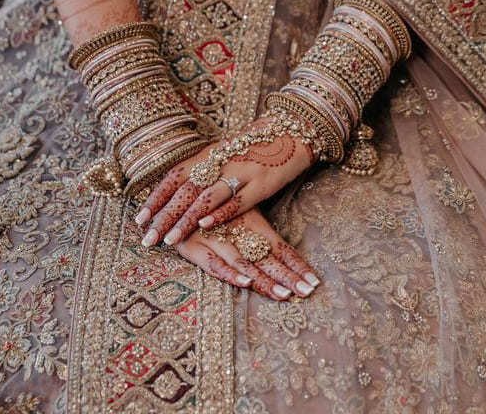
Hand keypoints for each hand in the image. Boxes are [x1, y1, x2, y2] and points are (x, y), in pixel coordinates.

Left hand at [135, 117, 312, 245]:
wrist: (291, 131)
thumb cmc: (254, 146)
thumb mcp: (224, 153)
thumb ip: (204, 170)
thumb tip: (179, 190)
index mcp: (207, 154)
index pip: (174, 177)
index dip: (156, 197)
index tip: (139, 218)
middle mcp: (219, 163)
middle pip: (184, 191)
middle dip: (164, 216)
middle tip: (147, 238)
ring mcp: (239, 172)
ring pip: (205, 198)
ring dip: (185, 220)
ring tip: (169, 239)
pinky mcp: (260, 184)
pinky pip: (236, 200)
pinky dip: (219, 212)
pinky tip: (205, 225)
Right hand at [169, 208, 319, 299]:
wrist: (170, 190)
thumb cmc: (208, 203)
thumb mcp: (235, 213)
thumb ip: (254, 233)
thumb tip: (280, 256)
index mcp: (250, 224)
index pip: (279, 248)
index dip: (296, 266)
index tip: (315, 282)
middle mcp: (236, 232)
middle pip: (268, 259)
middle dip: (288, 277)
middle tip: (307, 292)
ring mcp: (216, 240)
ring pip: (246, 263)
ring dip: (265, 280)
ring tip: (285, 294)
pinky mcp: (194, 247)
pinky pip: (215, 263)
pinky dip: (230, 273)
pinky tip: (244, 281)